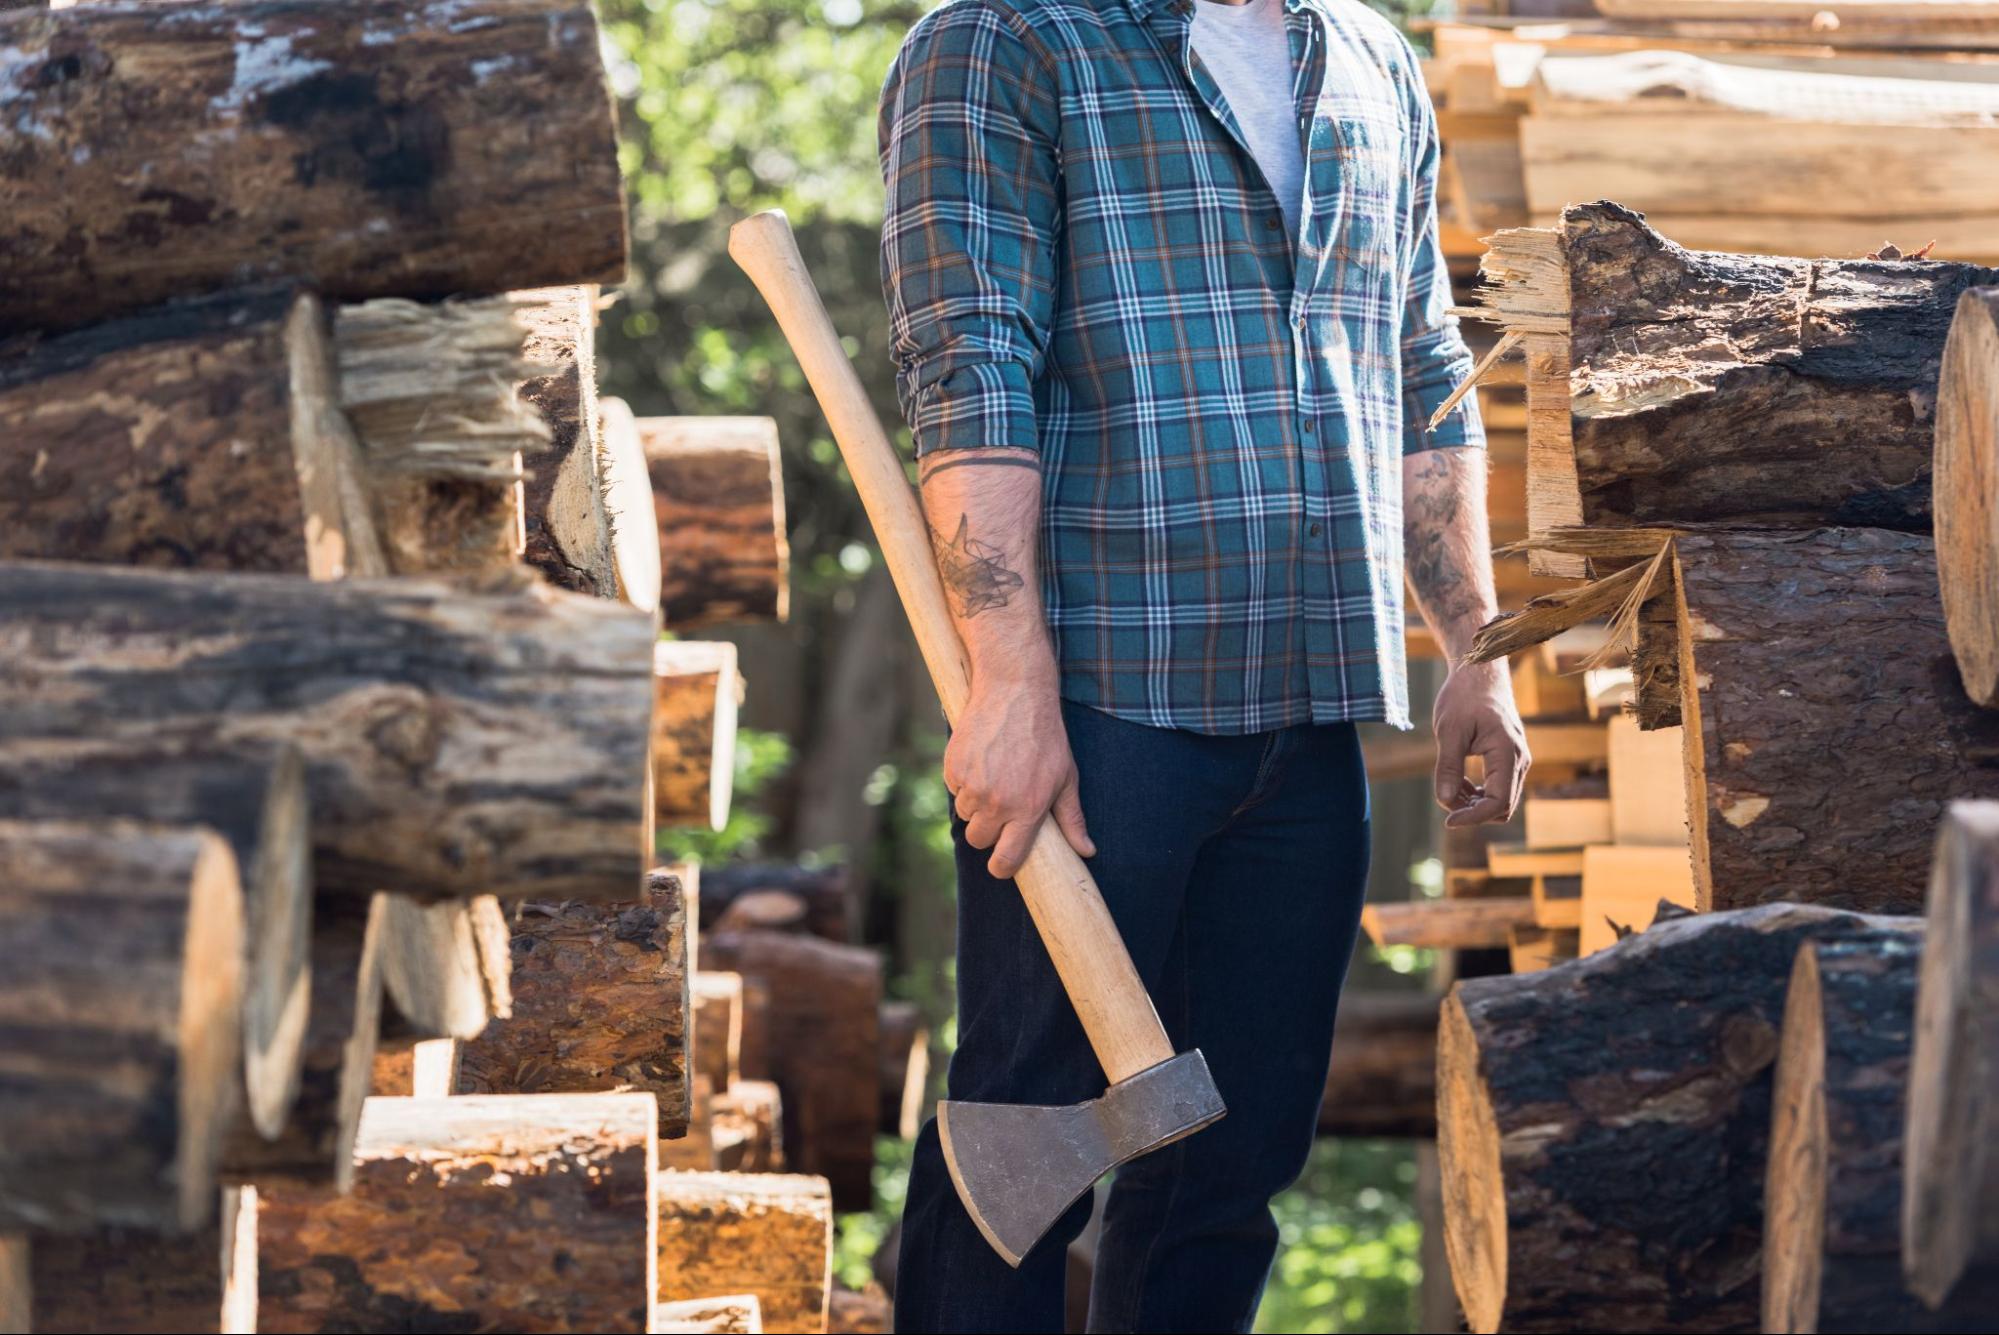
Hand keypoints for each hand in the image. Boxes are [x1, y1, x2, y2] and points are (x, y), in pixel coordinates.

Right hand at [944, 666, 1094, 879]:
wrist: (1014, 692)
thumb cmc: (1045, 736)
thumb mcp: (1066, 777)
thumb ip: (1071, 818)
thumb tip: (1087, 851)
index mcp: (1028, 809)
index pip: (1007, 859)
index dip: (1002, 867)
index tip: (1002, 865)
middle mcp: (998, 802)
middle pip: (979, 840)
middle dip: (987, 831)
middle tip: (1001, 809)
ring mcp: (973, 786)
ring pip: (965, 814)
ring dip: (975, 804)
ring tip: (994, 777)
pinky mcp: (953, 768)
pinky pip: (954, 789)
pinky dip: (963, 781)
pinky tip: (981, 761)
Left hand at [1433, 660, 1529, 827]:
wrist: (1479, 672)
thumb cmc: (1463, 697)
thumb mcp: (1448, 731)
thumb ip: (1447, 767)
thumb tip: (1444, 802)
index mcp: (1507, 752)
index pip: (1499, 802)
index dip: (1474, 817)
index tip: (1448, 820)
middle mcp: (1520, 760)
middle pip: (1503, 807)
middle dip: (1473, 812)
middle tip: (1444, 797)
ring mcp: (1517, 760)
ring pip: (1501, 800)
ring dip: (1474, 803)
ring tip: (1448, 785)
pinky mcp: (1509, 759)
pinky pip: (1498, 788)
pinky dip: (1477, 793)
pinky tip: (1456, 781)